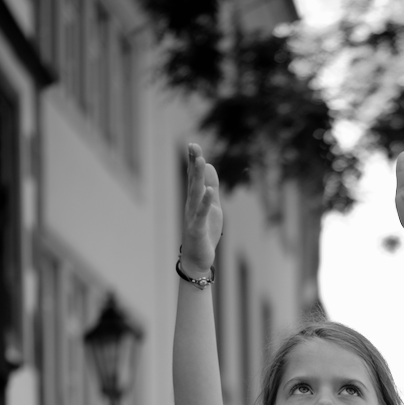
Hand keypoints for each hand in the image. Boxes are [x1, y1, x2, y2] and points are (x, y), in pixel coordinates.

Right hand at [181, 144, 222, 272]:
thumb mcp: (212, 207)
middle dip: (193, 163)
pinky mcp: (197, 229)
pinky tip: (207, 191)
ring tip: (200, 161)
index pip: (193, 178)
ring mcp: (192, 217)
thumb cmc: (204, 232)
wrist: (197, 260)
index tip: (193, 145)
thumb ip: (212, 188)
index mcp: (195, 200)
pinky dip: (204, 202)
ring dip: (197, 178)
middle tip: (193, 145)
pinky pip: (200, 214)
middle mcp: (191, 206)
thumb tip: (210, 166)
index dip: (193, 162)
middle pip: (192, 181)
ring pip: (195, 194)